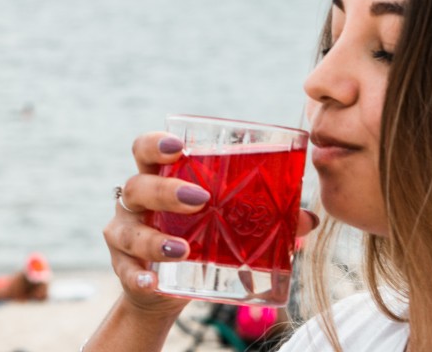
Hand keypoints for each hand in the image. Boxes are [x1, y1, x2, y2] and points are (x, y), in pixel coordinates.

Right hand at [102, 132, 320, 316]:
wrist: (168, 287)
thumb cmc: (201, 238)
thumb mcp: (227, 224)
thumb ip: (265, 218)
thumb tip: (308, 219)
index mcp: (161, 176)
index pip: (147, 149)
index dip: (157, 143)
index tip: (180, 146)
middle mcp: (137, 199)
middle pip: (139, 185)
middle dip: (166, 190)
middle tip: (199, 199)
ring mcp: (124, 231)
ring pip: (127, 228)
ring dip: (155, 238)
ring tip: (184, 250)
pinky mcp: (122, 264)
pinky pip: (124, 268)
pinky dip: (138, 274)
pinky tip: (152, 280)